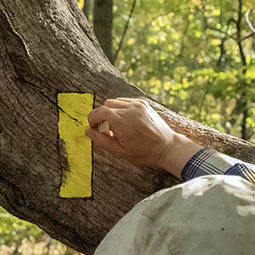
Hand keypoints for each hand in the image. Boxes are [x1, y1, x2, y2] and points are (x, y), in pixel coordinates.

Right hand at [85, 97, 199, 176]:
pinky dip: (120, 109)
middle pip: (105, 106)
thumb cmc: (144, 153)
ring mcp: (137, 104)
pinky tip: (126, 121)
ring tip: (117, 127)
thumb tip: (88, 132)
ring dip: (110, 112)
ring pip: (114, 102)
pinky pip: (124, 101)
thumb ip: (101, 141)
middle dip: (101, 117)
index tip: (95, 129)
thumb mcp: (120, 152)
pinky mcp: (143, 103)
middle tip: (107, 131)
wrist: (167, 147)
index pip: (98, 112)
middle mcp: (129, 109)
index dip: (92, 120)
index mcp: (122, 122)